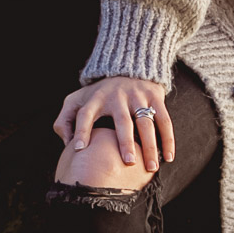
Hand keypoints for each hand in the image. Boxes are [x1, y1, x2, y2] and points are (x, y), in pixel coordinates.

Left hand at [53, 76, 174, 172]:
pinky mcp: (155, 96)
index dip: (80, 130)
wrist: (127, 65)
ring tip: (151, 167)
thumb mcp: (77, 100)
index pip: (84, 114)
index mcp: (95, 99)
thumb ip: (65, 120)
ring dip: (149, 145)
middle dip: (125, 142)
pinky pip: (164, 120)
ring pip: (146, 122)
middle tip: (128, 162)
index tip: (78, 149)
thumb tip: (66, 144)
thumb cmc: (98, 94)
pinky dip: (168, 139)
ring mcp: (137, 96)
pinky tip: (168, 157)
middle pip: (122, 120)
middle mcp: (116, 96)